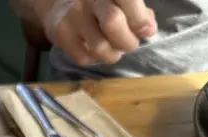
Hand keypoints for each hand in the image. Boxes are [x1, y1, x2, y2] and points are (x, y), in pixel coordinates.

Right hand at [37, 0, 156, 65]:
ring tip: (113, 51)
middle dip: (127, 41)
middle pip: (112, 22)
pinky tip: (95, 51)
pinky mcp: (60, 33)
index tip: (147, 31)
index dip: (140, 19)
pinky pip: (83, 57)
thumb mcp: (119, 1)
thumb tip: (147, 29)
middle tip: (130, 45)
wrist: (61, 5)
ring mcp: (73, 15)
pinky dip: (94, 59)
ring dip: (112, 55)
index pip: (127, 0)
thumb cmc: (100, 3)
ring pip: (98, 47)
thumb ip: (136, 11)